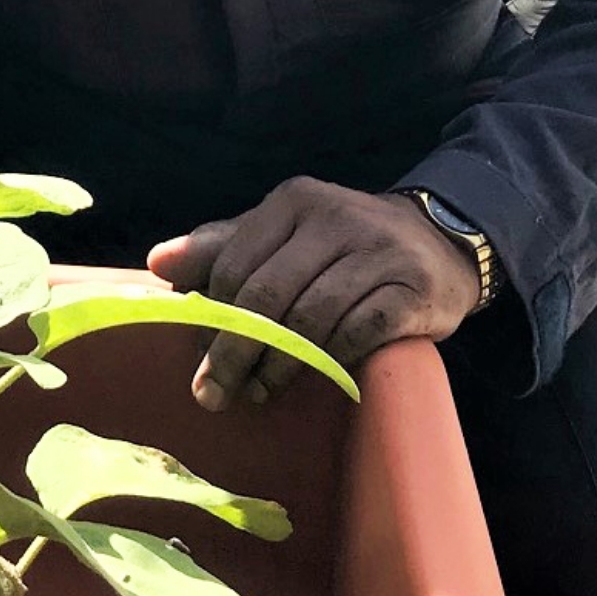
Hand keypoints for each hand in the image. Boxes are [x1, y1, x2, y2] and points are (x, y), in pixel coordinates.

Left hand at [146, 179, 481, 408]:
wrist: (438, 245)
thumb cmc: (342, 248)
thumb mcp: (284, 237)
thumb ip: (223, 248)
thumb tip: (158, 263)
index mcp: (294, 202)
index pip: (235, 265)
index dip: (211, 319)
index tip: (199, 360)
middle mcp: (336, 218)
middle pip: (267, 295)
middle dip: (232, 351)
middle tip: (213, 393)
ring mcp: (378, 252)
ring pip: (310, 318)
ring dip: (278, 365)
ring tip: (259, 391)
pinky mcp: (412, 289)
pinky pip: (358, 333)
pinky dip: (329, 361)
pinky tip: (314, 378)